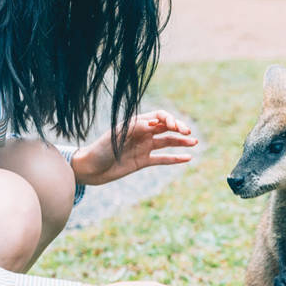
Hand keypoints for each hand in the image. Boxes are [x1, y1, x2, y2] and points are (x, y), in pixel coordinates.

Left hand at [71, 110, 197, 185]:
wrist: (91, 168)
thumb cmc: (100, 149)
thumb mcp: (116, 136)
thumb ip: (134, 128)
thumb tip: (153, 123)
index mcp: (136, 123)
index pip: (158, 116)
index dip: (168, 119)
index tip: (174, 127)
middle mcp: (142, 133)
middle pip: (165, 127)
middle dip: (178, 128)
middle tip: (188, 132)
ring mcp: (144, 147)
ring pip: (167, 142)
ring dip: (181, 142)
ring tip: (194, 142)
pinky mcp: (144, 161)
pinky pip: (163, 159)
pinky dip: (175, 159)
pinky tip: (188, 158)